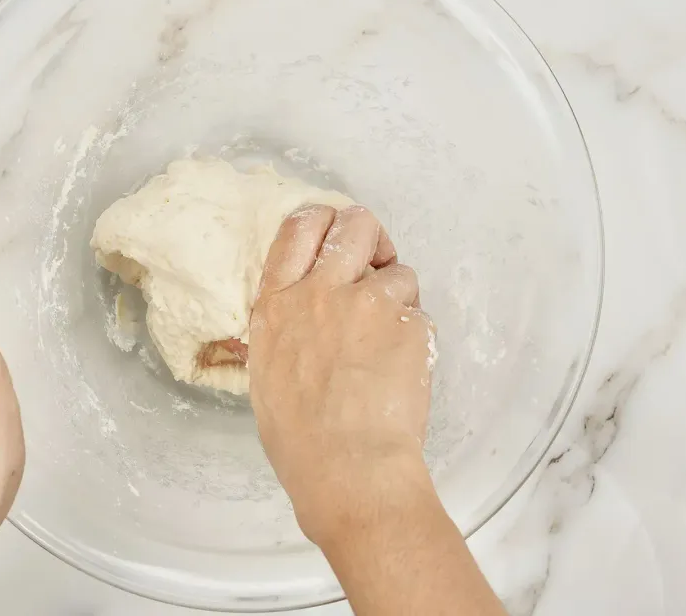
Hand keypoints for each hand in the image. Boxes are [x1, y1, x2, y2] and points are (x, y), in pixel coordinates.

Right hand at [249, 205, 437, 544]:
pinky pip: (419, 313)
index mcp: (278, 303)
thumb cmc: (299, 437)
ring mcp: (369, 305)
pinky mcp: (410, 325)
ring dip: (397, 295)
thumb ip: (283, 328)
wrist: (348, 467)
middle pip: (354, 224)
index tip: (333, 226)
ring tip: (389, 338)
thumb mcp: (266, 372)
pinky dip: (415, 334)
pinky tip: (402, 368)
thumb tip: (298, 315)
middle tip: (375, 257)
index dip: (321, 217)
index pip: (298, 228)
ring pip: (398, 270)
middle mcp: (322, 292)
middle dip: (370, 235)